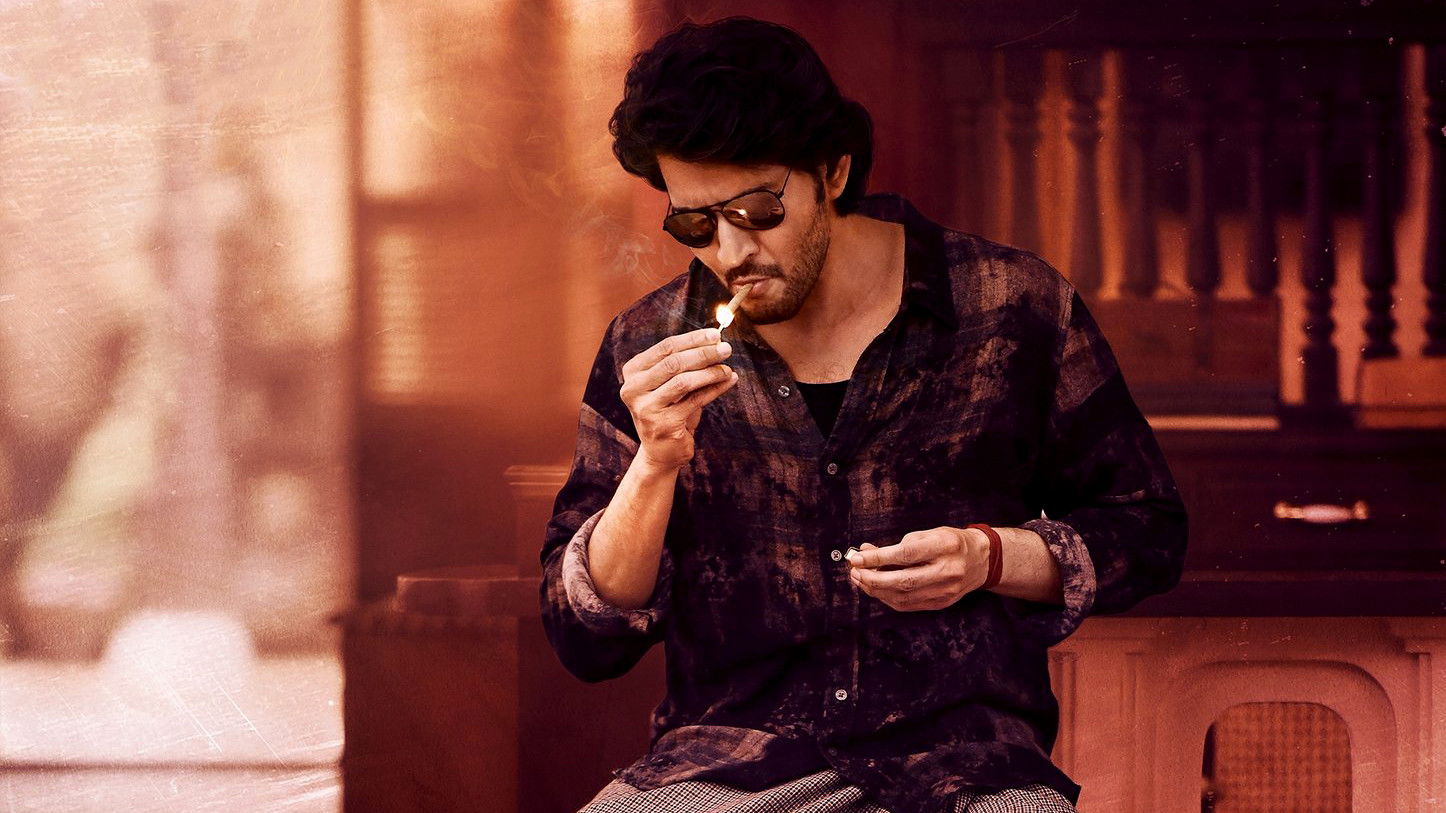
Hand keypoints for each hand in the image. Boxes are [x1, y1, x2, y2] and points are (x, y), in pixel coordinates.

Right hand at [620, 327, 737, 470]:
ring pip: (684, 381)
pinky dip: (714, 389)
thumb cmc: (669, 409)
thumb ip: (685, 362)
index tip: (715, 334)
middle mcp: (633, 389)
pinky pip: (695, 401)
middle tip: (726, 349)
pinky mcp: (663, 425)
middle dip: (703, 353)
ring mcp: (646, 408)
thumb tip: (715, 341)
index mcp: (633, 371)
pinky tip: (728, 381)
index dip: (692, 339)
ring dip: (711, 372)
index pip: (665, 347)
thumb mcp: (671, 383)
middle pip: (674, 363)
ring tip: (727, 369)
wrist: (661, 451)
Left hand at [846, 526, 991, 611]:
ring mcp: (945, 591)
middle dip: (873, 578)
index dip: (878, 558)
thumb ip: (897, 545)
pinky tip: (876, 589)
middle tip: (854, 572)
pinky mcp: (941, 603)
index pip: (906, 555)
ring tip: (860, 579)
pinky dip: (888, 598)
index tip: (857, 557)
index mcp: (945, 547)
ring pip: (903, 597)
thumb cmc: (950, 543)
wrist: (980, 560)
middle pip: (904, 581)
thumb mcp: (927, 534)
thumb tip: (866, 552)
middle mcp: (947, 571)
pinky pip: (908, 605)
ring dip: (876, 590)